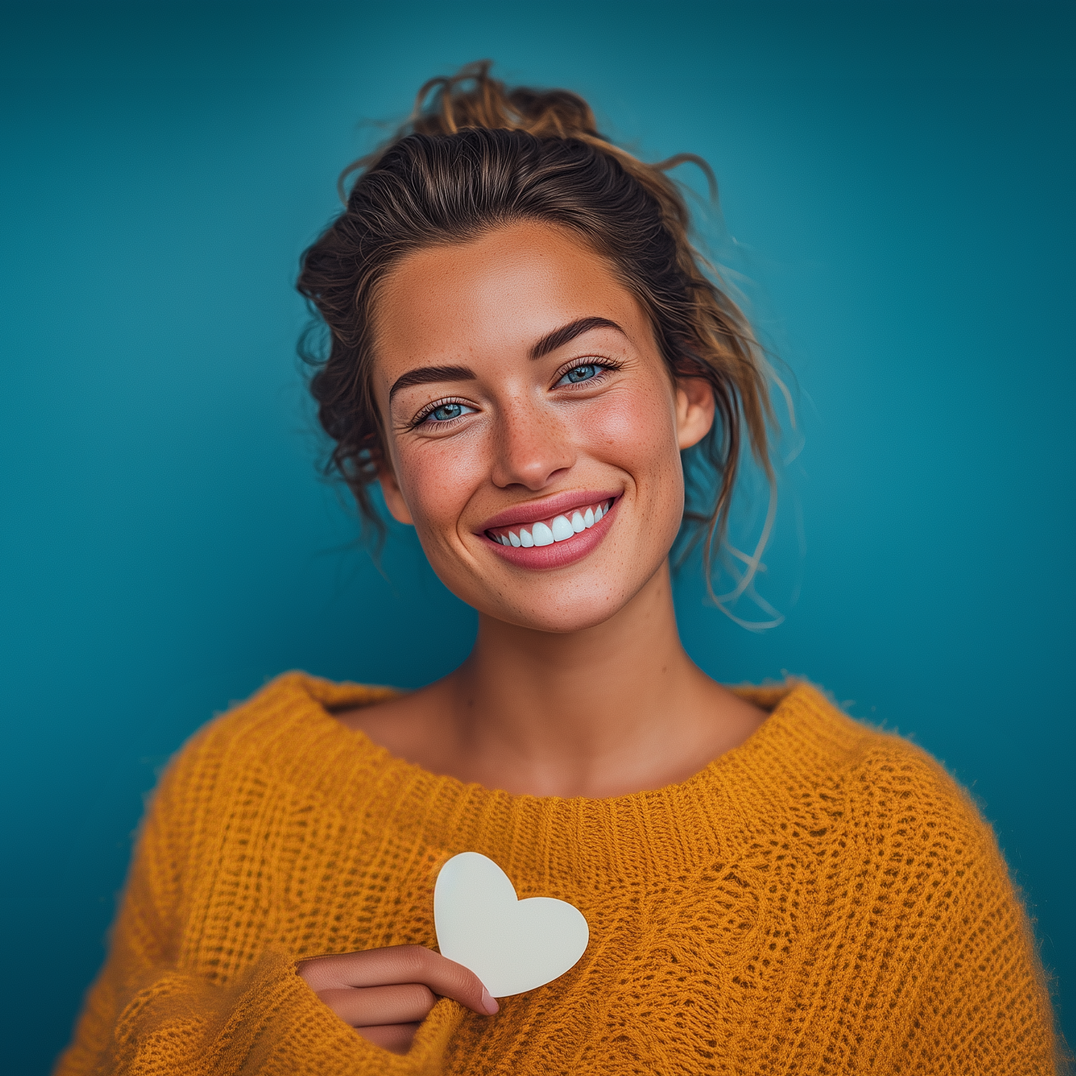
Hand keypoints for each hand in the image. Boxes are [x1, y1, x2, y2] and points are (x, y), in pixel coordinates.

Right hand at [297, 944, 498, 1053]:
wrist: (219, 1065)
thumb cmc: (280, 1026)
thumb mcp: (317, 989)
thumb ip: (371, 980)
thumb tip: (446, 984)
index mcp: (322, 973)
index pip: (414, 962)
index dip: (460, 976)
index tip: (487, 996)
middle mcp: (325, 1007)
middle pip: (419, 1004)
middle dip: (435, 1014)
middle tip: (427, 1025)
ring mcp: (332, 1045)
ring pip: (412, 1042)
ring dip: (417, 1045)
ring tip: (384, 1044)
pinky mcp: (338, 1072)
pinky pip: (395, 1067)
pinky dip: (403, 1065)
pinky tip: (383, 1062)